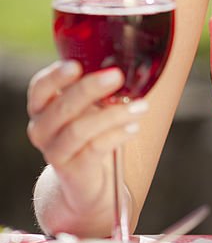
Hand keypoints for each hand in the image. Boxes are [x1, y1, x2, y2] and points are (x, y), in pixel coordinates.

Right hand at [27, 61, 146, 226]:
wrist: (85, 181)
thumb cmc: (89, 131)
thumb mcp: (88, 105)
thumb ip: (96, 86)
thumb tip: (128, 60)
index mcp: (42, 107)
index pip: (39, 88)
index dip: (55, 76)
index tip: (76, 65)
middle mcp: (42, 129)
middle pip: (62, 107)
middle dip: (90, 88)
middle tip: (117, 76)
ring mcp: (55, 152)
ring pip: (79, 129)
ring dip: (113, 114)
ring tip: (141, 106)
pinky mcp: (73, 171)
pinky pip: (94, 149)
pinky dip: (117, 134)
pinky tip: (134, 126)